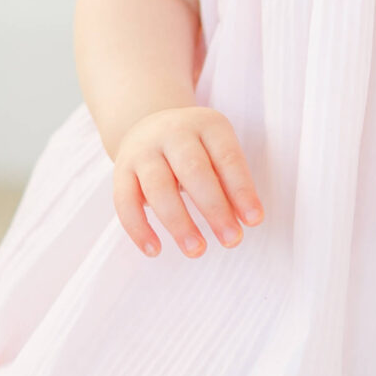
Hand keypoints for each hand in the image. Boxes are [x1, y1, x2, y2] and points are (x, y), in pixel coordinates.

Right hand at [111, 106, 262, 258]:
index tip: (254, 221)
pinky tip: (155, 250)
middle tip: (231, 240)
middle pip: (193, 170)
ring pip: (158, 187)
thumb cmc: (196, 149)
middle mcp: (173, 132)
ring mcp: (144, 150)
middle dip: (214, 208)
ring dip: (179, 223)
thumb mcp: (217, 152)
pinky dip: (139, 228)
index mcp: (206, 124)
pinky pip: (125, 201)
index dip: (242, 190)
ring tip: (197, 250)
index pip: (227, 157)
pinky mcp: (121, 170)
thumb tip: (246, 220)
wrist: (149, 125)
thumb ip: (230, 182)